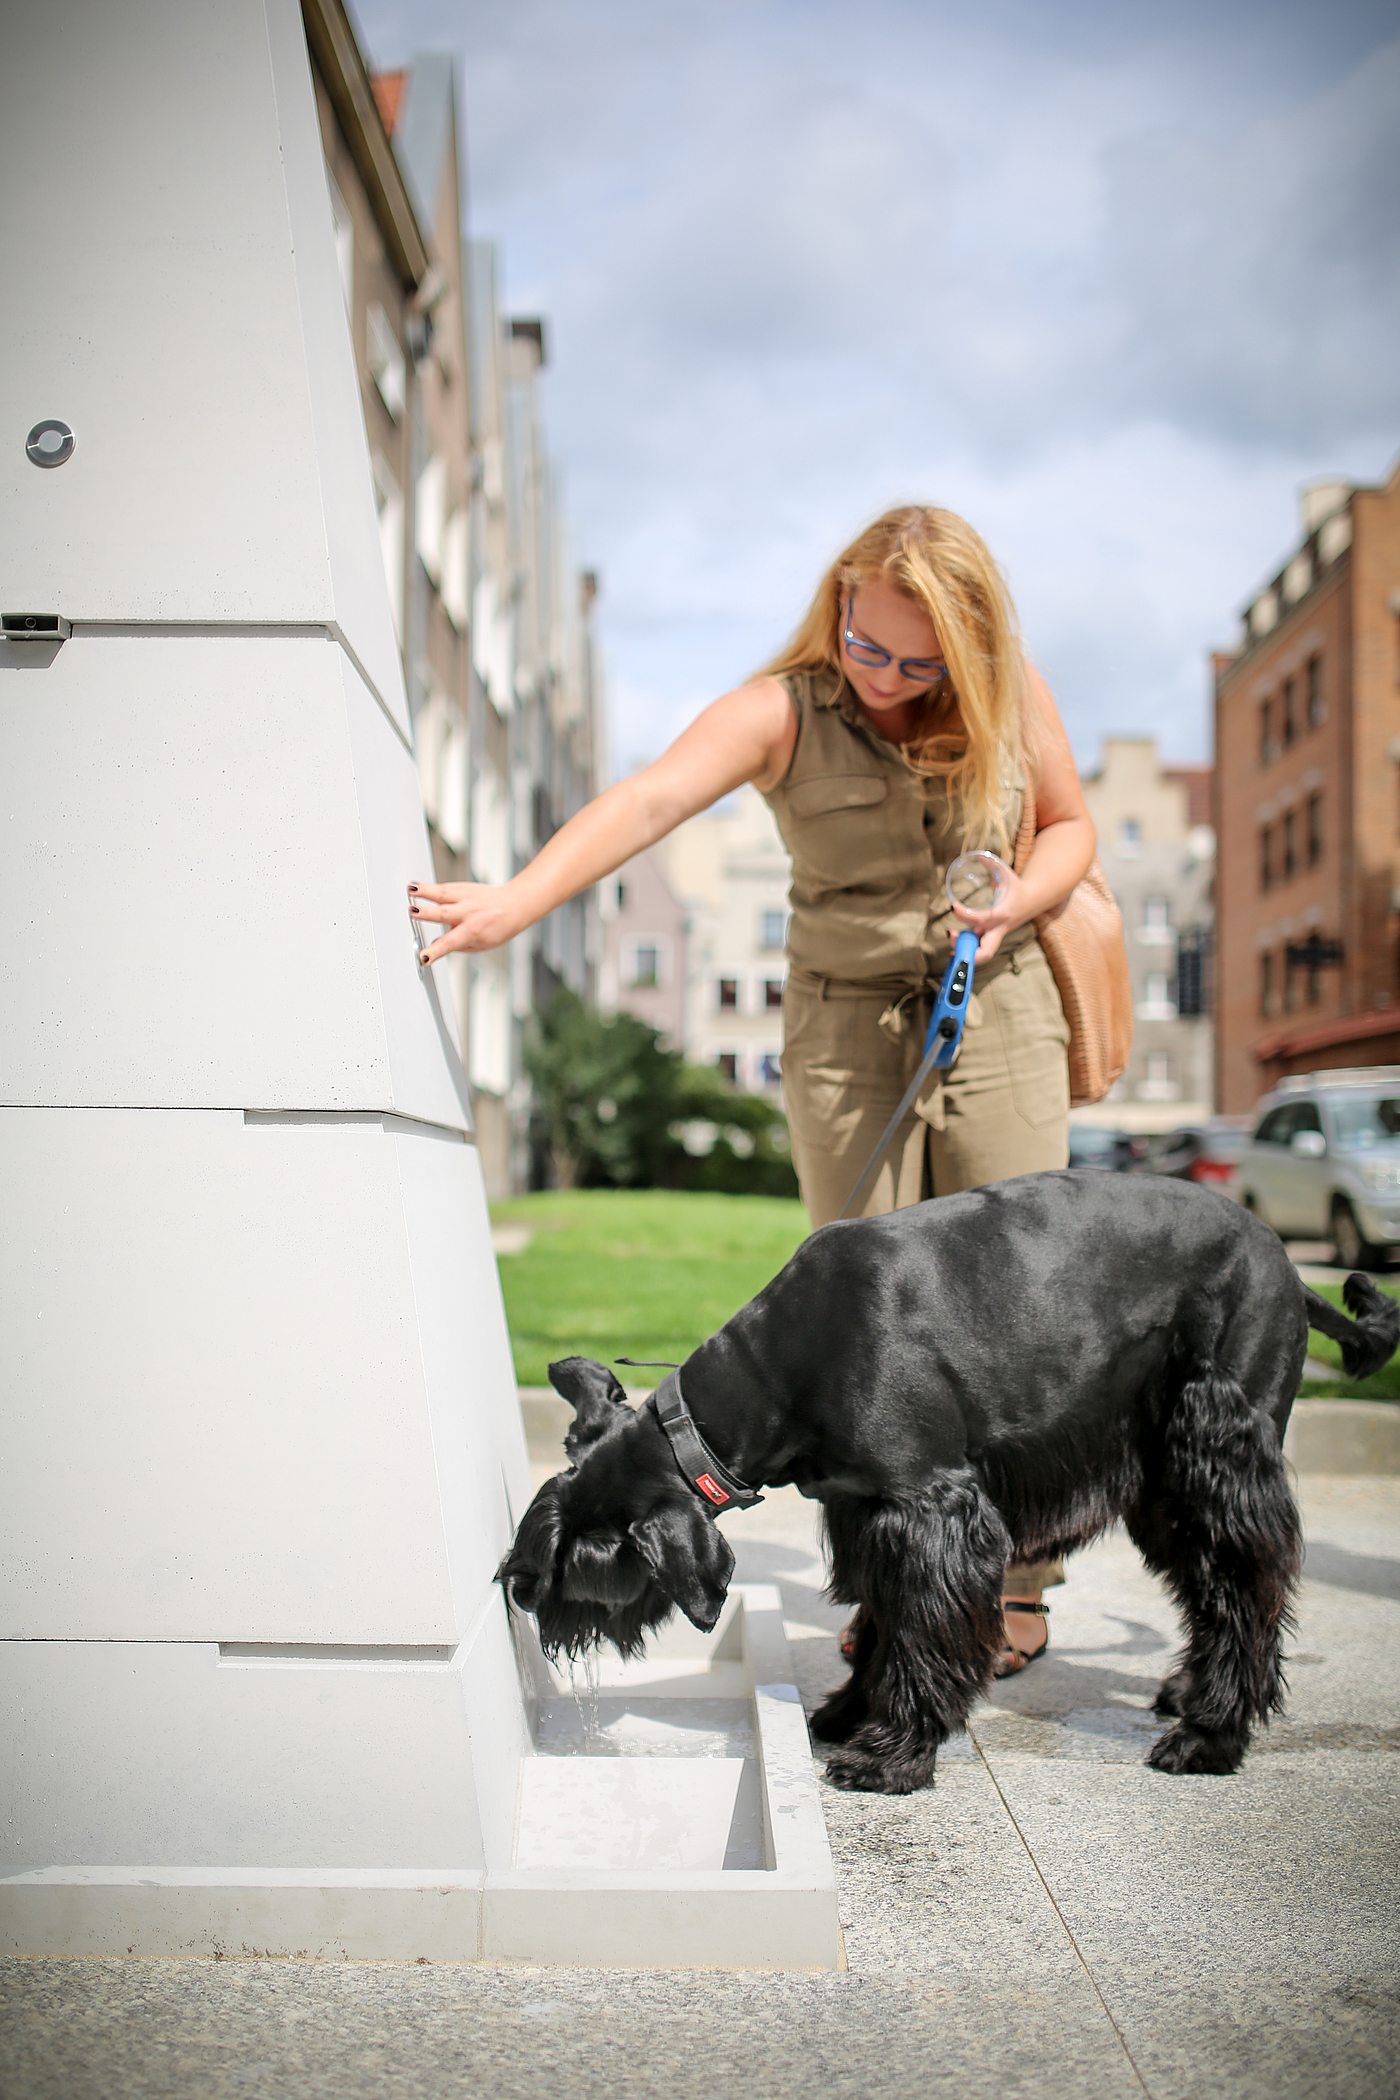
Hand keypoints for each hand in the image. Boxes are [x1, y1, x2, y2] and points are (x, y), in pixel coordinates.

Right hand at [408, 881, 522, 963]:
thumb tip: (438, 947)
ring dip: (425, 892)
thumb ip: (458, 945)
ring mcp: (466, 898)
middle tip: (412, 913)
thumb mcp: (480, 945)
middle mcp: (468, 913)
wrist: (514, 905)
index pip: (450, 943)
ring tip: (410, 890)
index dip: (436, 951)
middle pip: (443, 913)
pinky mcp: (463, 888)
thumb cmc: (498, 927)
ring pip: (442, 894)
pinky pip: (444, 886)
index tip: (424, 956)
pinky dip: (429, 886)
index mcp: (473, 932)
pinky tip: (415, 886)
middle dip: (427, 914)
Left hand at [951, 864, 1030, 962]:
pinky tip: (953, 942)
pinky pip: (978, 948)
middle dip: (966, 949)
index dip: (965, 915)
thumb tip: (976, 855)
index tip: (952, 906)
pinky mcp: (992, 937)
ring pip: (981, 953)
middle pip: (985, 951)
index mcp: (1003, 913)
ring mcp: (995, 935)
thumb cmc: (1017, 886)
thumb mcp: (1006, 872)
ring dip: (962, 948)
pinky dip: (965, 948)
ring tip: (949, 933)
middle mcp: (999, 928)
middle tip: (950, 933)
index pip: (982, 919)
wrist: (1033, 900)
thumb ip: (991, 862)